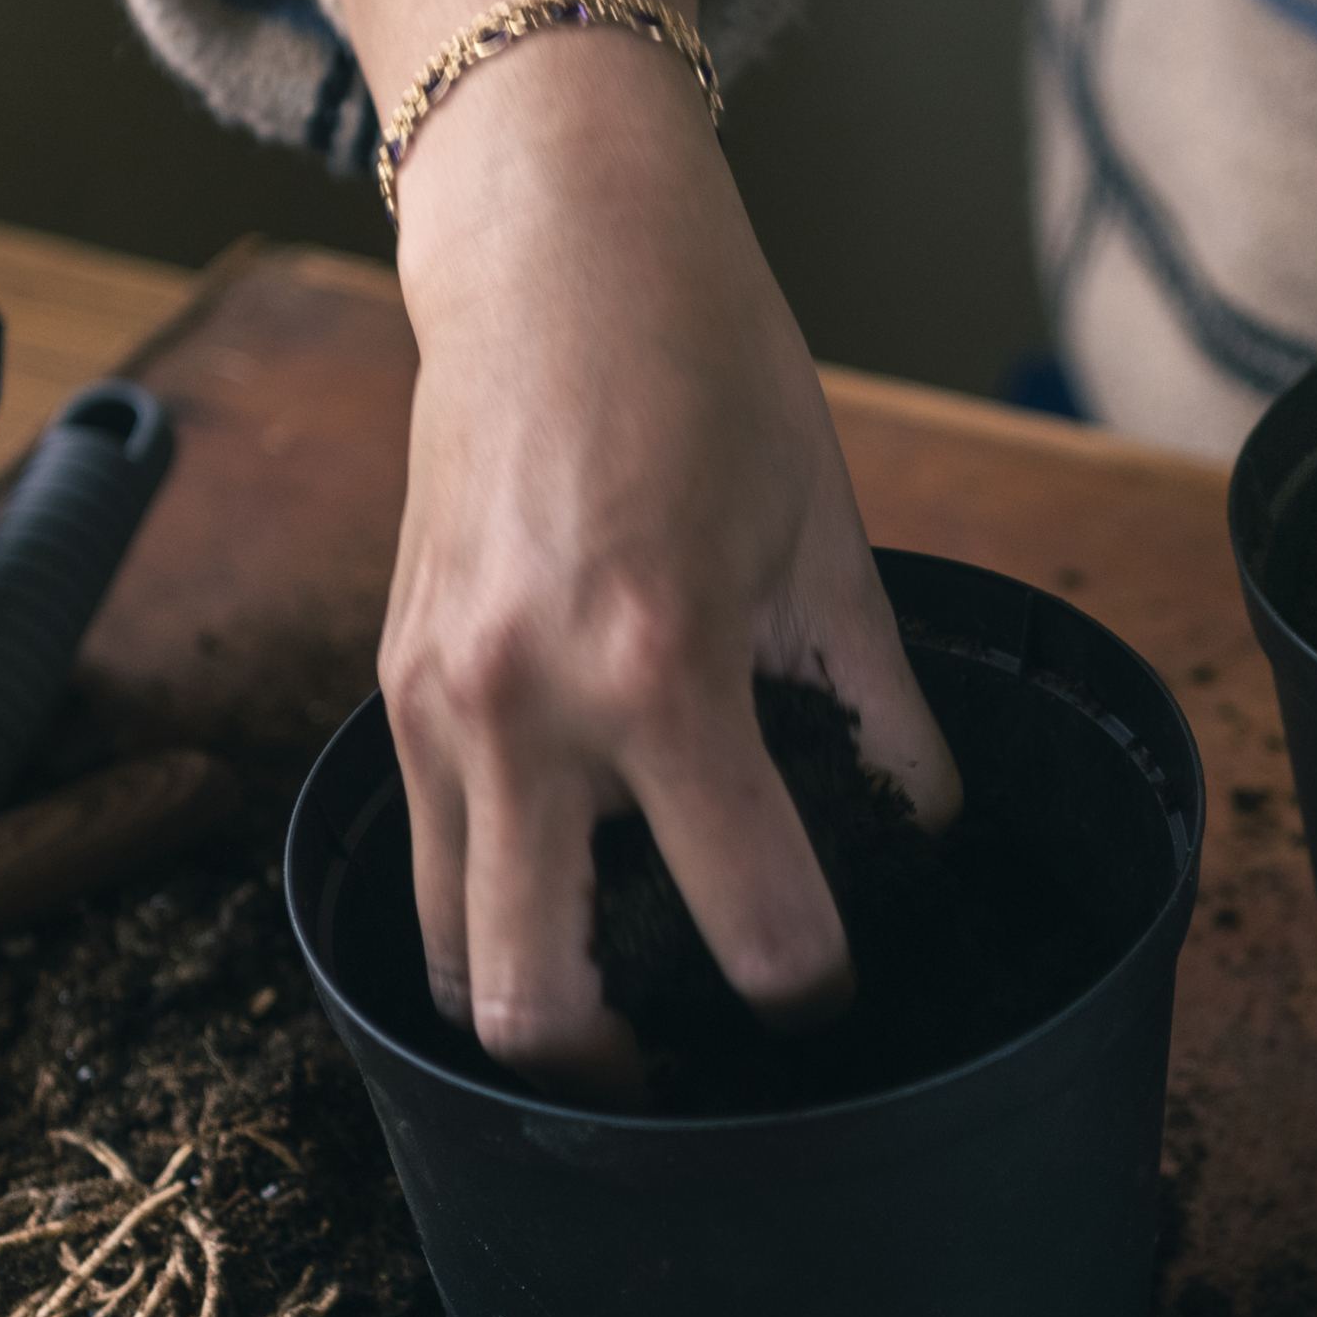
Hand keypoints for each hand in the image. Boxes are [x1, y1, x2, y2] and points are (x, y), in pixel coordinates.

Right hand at [333, 0, 956, 1103]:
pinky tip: (571, 893)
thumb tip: (930, 835)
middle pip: (537, 1005)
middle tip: (705, 1056)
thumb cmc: (704, 363)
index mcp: (654, 666)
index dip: (817, 984)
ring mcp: (428, 702)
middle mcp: (518, 706)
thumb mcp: (828, 537)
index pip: (751, 921)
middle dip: (629, 1070)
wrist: (546, 245)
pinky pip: (424, 858)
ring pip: (453, 956)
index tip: (841, 983)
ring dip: (538, 1007)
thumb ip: (882, 711)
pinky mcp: (387, 686)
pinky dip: (489, 911)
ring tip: (630, 998)